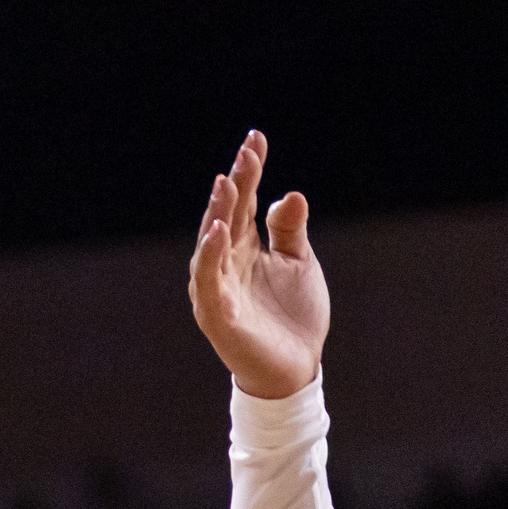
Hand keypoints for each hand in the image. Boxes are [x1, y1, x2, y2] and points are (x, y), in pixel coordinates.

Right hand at [188, 130, 328, 398]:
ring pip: (212, 242)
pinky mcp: (217, 313)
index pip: (244, 200)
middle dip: (235, 184)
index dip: (249, 170)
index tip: (256, 138)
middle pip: (227, 214)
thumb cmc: (294, 317)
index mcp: (245, 246)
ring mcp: (218, 286)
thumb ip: (290, 231)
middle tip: (246, 154)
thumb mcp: (299, 265)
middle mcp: (226, 260)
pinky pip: (208, 279)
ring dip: (218, 211)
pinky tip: (219, 230)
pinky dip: (210, 253)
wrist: (296, 370)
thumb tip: (291, 194)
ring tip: (228, 183)